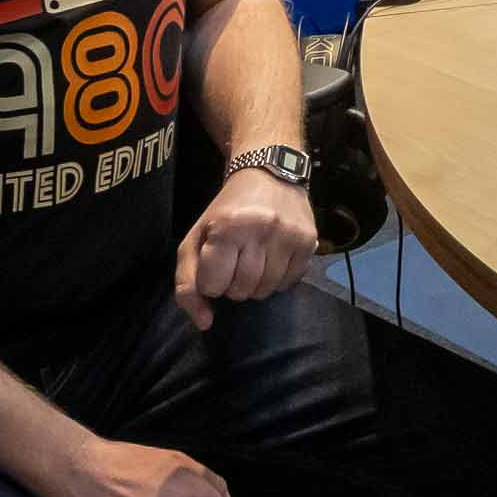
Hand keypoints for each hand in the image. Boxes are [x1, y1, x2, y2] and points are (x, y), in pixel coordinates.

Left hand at [173, 167, 316, 330]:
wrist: (269, 173)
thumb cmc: (226, 211)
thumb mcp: (195, 240)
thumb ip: (188, 285)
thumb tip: (204, 323)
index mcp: (226, 228)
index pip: (212, 287)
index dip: (211, 280)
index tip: (216, 262)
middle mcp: (260, 230)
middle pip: (240, 291)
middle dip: (233, 284)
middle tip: (235, 261)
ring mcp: (288, 235)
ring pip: (266, 290)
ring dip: (255, 284)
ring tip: (254, 261)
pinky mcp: (309, 240)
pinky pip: (289, 283)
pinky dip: (278, 279)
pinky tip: (273, 258)